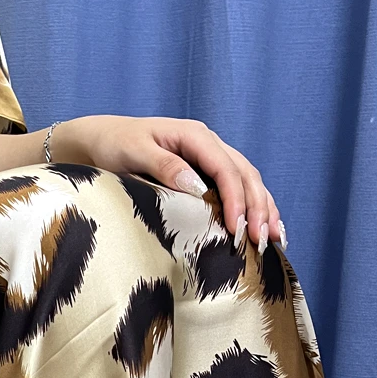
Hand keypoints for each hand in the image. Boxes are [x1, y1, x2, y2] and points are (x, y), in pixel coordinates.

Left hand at [54, 115, 284, 250]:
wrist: (100, 140)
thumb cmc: (114, 145)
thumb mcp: (134, 152)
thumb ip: (165, 166)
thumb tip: (197, 187)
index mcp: (195, 136)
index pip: (226, 169)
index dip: (236, 200)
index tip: (238, 229)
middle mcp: (208, 144)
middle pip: (246, 175)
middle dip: (259, 208)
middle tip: (263, 241)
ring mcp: (210, 156)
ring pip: (249, 181)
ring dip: (264, 209)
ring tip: (276, 238)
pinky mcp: (206, 171)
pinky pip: (237, 187)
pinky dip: (252, 207)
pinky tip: (264, 226)